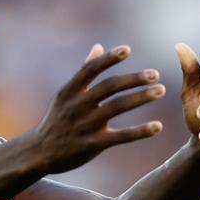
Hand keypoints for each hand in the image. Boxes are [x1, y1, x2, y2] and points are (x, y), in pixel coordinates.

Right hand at [30, 44, 163, 172]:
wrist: (39, 153)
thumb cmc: (57, 120)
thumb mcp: (65, 95)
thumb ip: (84, 72)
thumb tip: (98, 47)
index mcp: (70, 91)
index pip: (91, 69)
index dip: (108, 59)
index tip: (127, 50)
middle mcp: (77, 105)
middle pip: (109, 87)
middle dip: (133, 79)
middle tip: (155, 74)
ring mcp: (85, 125)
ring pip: (117, 107)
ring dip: (140, 98)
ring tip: (160, 91)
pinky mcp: (93, 144)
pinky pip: (121, 137)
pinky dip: (140, 131)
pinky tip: (158, 127)